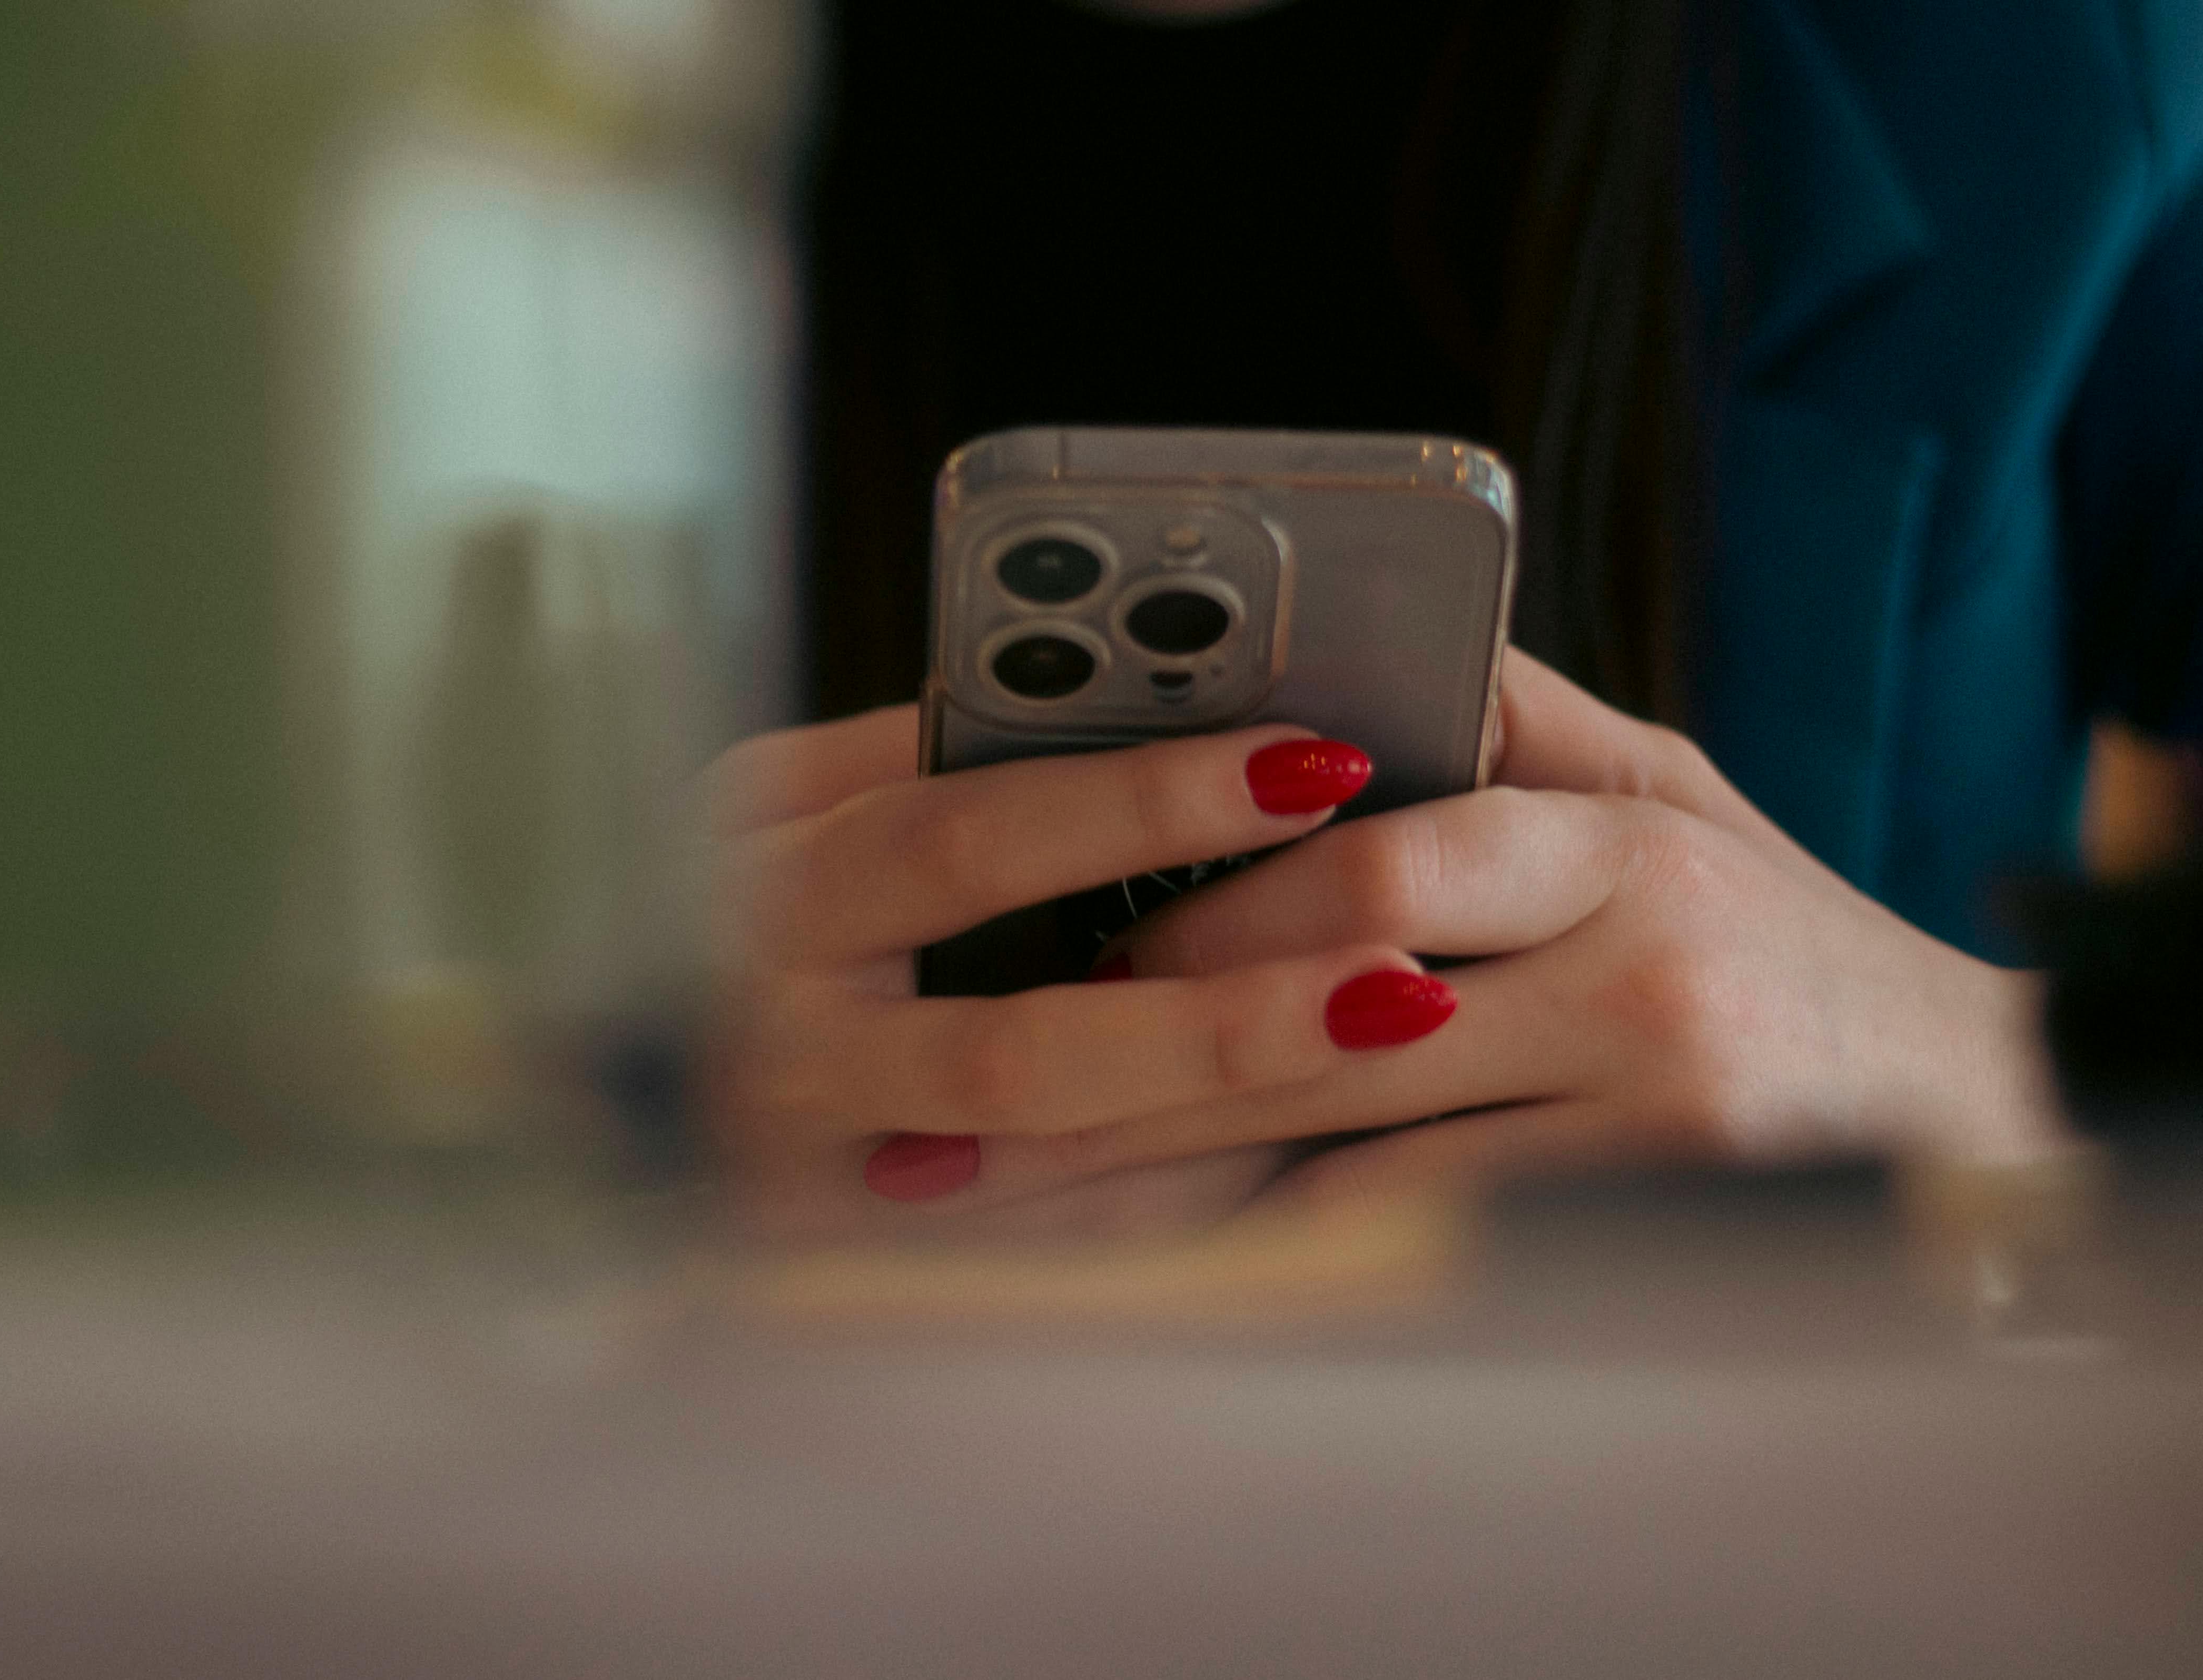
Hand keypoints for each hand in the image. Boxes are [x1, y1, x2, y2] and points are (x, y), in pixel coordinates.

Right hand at [705, 709, 1443, 1243]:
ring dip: (1209, 1060)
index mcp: (765, 836)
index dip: (1145, 795)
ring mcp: (791, 1118)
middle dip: (1208, 950)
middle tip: (1391, 932)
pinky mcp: (826, 1223)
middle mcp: (767, 979)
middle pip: (1008, 991)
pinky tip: (1288, 1142)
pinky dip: (1155, 1177)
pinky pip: (1019, 1211)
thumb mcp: (801, 803)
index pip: (971, 812)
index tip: (1311, 763)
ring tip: (1381, 1015)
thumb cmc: (737, 905)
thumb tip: (1144, 710)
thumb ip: (932, 762)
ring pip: (1017, 1098)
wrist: (604, 1089)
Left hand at [971, 650, 2070, 1211]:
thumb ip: (1511, 724)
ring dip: (1165, 1169)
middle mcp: (1638, 969)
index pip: (1384, 855)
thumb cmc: (1779, 933)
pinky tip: (1161, 1247)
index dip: (1217, 902)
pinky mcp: (1641, 1216)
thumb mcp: (1668, 792)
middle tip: (1005, 1075)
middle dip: (1148, 1047)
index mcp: (1624, 839)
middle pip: (1333, 1004)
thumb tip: (1352, 632)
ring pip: (1346, 1146)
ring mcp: (1645, 1107)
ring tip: (1021, 1186)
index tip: (1088, 932)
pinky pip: (1411, 1235)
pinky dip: (1274, 1238)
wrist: (1958, 1098)